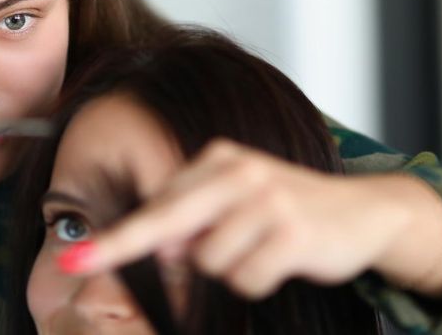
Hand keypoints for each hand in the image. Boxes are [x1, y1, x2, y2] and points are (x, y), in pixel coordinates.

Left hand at [59, 139, 441, 299]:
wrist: (364, 212)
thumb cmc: (292, 209)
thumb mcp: (241, 202)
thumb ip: (198, 219)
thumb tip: (164, 249)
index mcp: (221, 160)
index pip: (158, 204)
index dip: (117, 238)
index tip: (77, 257)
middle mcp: (240, 173)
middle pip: (167, 223)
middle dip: (122, 246)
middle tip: (80, 264)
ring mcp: (267, 201)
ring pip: (210, 263)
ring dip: (232, 270)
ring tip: (265, 250)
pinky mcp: (292, 232)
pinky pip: (246, 279)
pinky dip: (259, 281)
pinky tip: (284, 260)